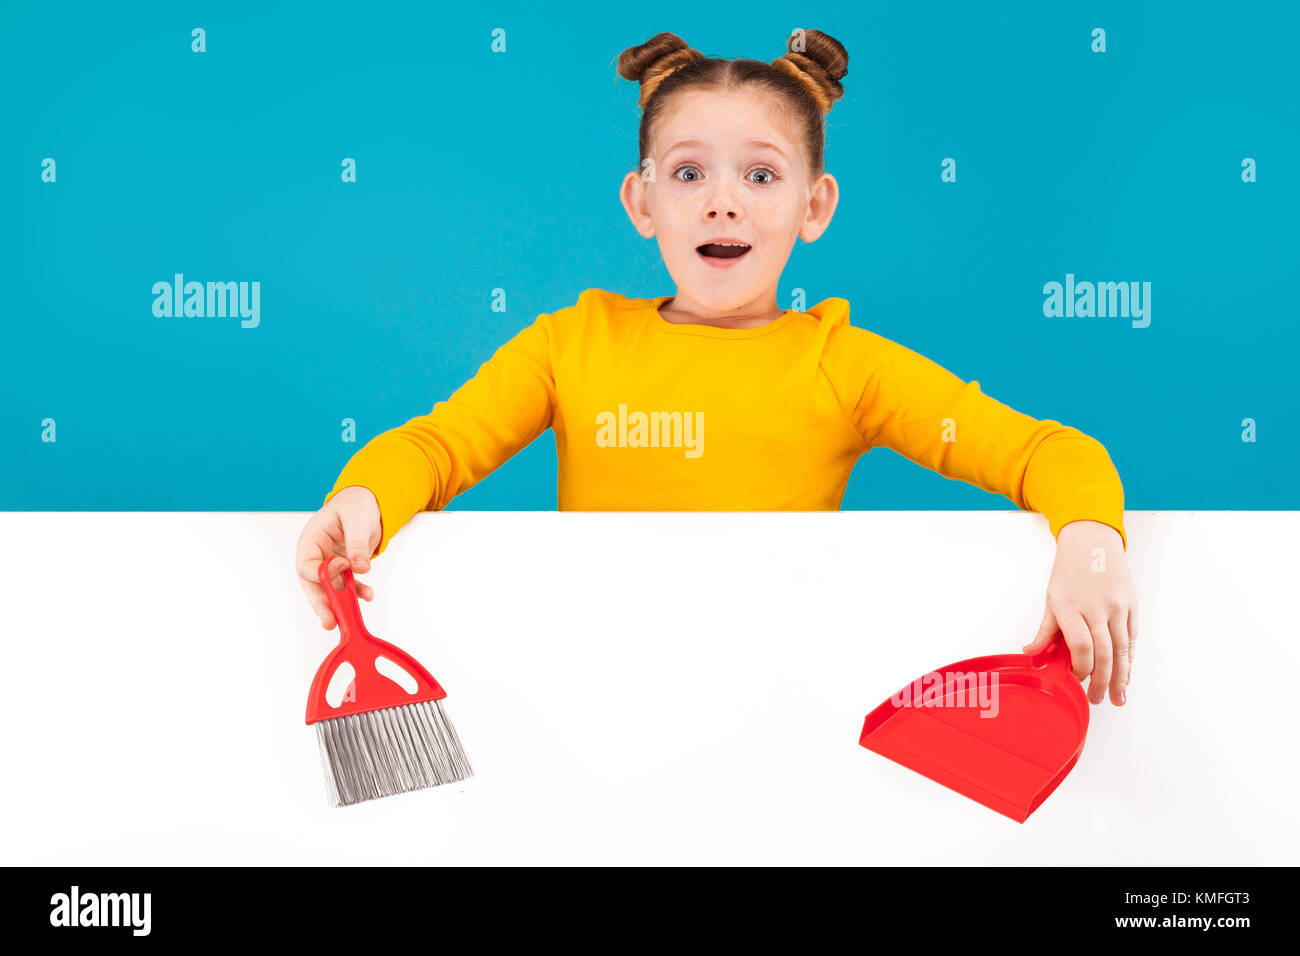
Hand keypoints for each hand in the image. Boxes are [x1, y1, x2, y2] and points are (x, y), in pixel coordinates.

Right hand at [295, 485, 382, 628]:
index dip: (323, 572)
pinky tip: (367, 595)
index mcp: (311, 540)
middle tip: (329, 620)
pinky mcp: (343, 568)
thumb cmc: (354, 505)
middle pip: (313, 584)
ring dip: (340, 602)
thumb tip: (360, 566)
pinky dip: (356, 592)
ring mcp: (329, 563)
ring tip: (349, 618)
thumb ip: (356, 543)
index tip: (343, 567)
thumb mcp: (356, 519)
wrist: (366, 503)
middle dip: (322, 603)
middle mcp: (316, 555)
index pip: (307, 564)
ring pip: (330, 589)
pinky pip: (346, 585)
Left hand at [1023, 520, 1136, 705]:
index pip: (1080, 646)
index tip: (1075, 679)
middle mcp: (1097, 607)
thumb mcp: (1051, 599)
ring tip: (1117, 697)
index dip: (1080, 668)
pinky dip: (1129, 659)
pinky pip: (1131, 639)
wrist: (1093, 543)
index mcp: (1071, 606)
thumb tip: (1030, 653)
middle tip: (1097, 699)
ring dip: (1121, 677)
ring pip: (1122, 649)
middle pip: (1103, 653)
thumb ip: (1045, 630)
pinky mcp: (1132, 606)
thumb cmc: (1069, 572)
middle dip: (1101, 681)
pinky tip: (1126, 675)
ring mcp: (1118, 607)